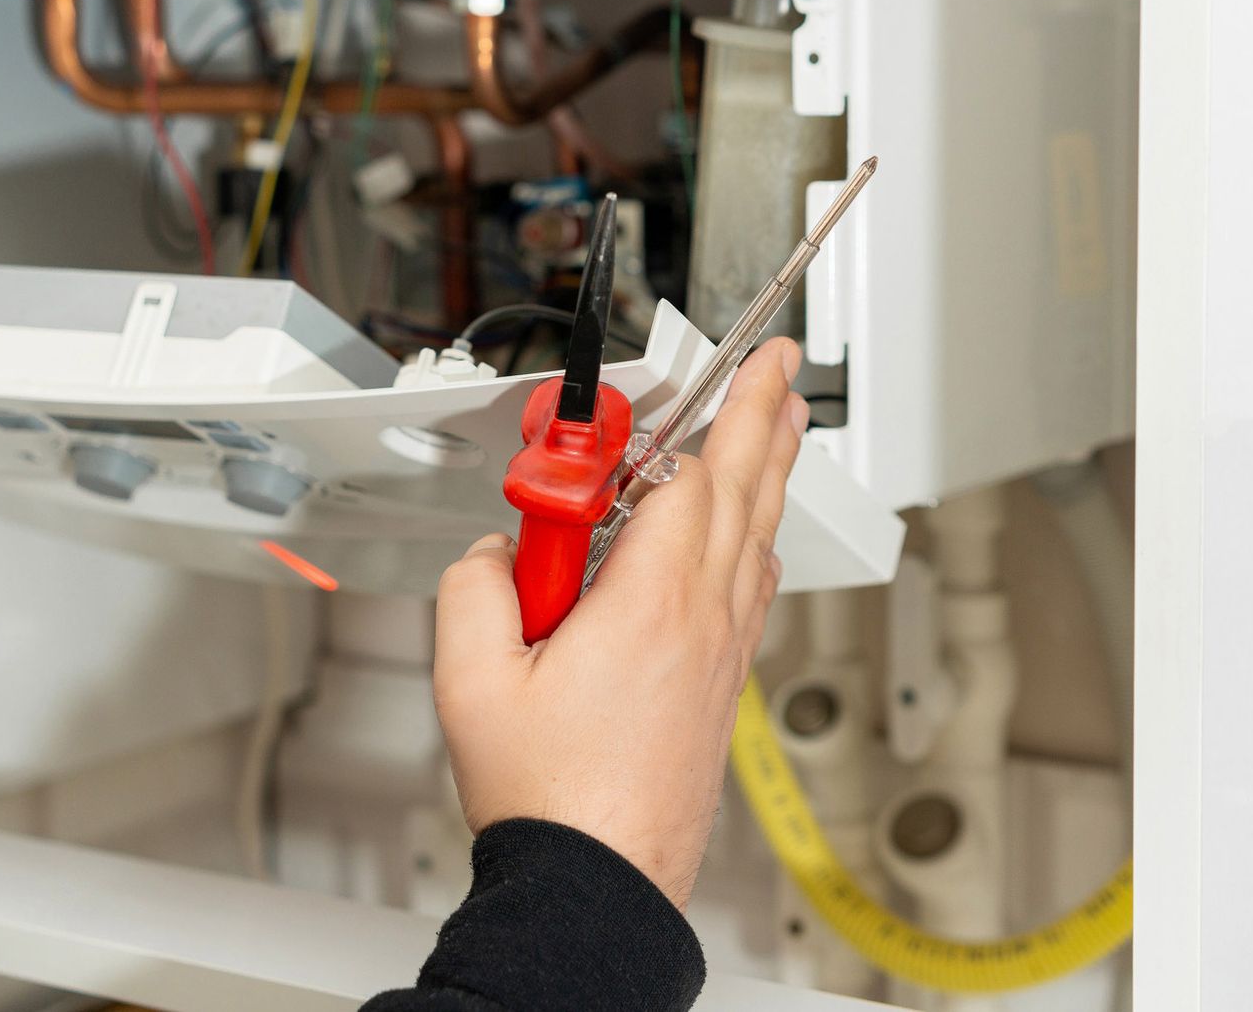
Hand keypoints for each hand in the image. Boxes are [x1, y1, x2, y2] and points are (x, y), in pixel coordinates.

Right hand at [434, 337, 805, 907]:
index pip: (688, 480)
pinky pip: (749, 588)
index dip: (697, 417)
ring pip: (755, 538)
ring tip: (778, 428)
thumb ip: (473, 588)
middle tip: (782, 367)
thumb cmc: (551, 800)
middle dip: (764, 417)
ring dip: (767, 472)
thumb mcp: (470, 682)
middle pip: (744, 493)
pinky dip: (752, 537)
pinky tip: (745, 535)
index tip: (716, 366)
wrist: (600, 885)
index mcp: (649, 605)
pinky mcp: (720, 688)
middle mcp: (702, 622)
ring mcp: (721, 656)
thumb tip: (496, 551)